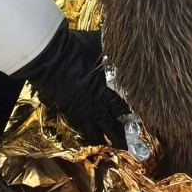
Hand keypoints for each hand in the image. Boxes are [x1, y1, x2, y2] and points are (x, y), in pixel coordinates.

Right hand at [23, 25, 129, 146]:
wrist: (50, 55)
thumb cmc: (76, 48)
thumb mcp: (100, 44)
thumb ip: (112, 50)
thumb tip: (126, 44)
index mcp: (106, 85)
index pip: (122, 105)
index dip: (131, 116)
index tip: (141, 124)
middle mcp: (96, 100)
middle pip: (112, 122)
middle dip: (120, 135)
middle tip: (129, 146)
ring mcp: (81, 107)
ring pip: (96, 128)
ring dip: (105, 138)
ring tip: (112, 147)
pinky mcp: (68, 109)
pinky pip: (79, 126)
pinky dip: (87, 134)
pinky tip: (91, 139)